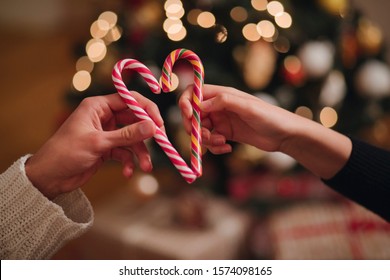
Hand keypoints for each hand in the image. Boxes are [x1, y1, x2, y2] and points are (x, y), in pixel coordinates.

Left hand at [25, 93, 162, 198]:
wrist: (49, 177)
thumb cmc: (66, 153)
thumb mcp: (98, 143)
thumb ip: (127, 135)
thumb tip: (152, 127)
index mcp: (98, 106)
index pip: (129, 100)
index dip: (147, 110)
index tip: (159, 125)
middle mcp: (104, 117)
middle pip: (134, 120)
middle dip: (146, 135)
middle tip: (161, 144)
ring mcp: (106, 133)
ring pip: (132, 139)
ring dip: (140, 153)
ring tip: (145, 167)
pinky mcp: (107, 149)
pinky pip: (125, 152)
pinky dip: (128, 162)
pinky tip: (126, 172)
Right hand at [179, 84, 351, 178]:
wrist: (285, 135)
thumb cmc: (271, 117)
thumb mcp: (248, 107)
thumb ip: (224, 102)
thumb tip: (200, 104)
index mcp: (223, 94)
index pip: (194, 93)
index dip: (187, 103)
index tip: (188, 116)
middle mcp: (219, 107)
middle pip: (193, 115)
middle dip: (194, 127)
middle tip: (202, 137)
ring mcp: (222, 121)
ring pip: (200, 130)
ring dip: (206, 140)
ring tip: (221, 143)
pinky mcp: (226, 134)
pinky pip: (211, 141)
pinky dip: (214, 147)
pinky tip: (227, 149)